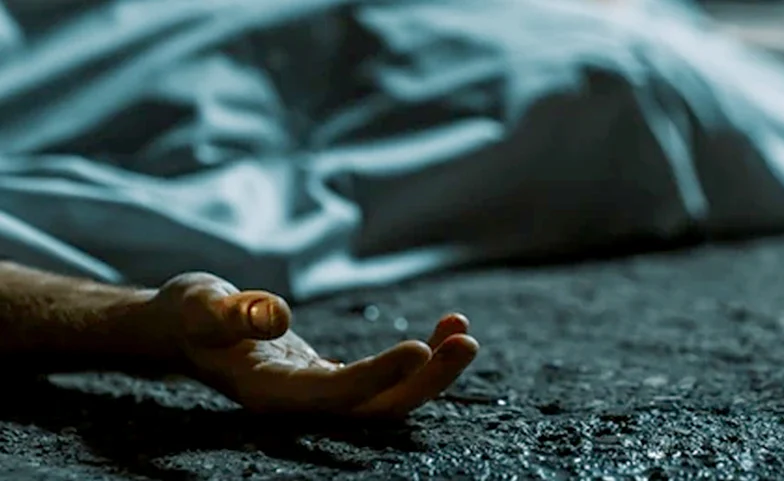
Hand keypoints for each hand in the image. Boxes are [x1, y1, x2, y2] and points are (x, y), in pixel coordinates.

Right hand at [147, 272, 478, 417]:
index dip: (378, 377)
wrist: (182, 327)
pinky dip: (416, 359)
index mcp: (268, 391)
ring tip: (463, 330)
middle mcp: (299, 403)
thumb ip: (231, 313)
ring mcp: (317, 395)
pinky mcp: (329, 379)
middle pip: (374, 409)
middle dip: (424, 382)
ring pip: (385, 398)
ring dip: (430, 371)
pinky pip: (381, 379)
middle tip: (466, 340)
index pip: (333, 395)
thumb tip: (276, 318)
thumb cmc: (188, 314)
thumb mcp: (201, 303)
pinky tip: (442, 330)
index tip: (420, 348)